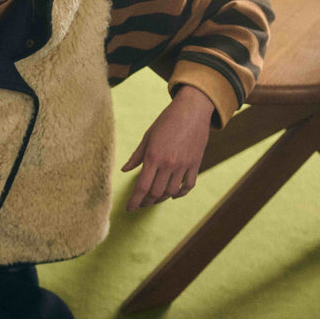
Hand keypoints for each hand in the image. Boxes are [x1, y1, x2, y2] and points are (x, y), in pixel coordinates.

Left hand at [122, 86, 213, 211]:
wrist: (192, 109)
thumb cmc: (167, 121)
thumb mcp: (148, 136)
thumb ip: (137, 156)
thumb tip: (124, 170)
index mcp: (153, 157)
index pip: (142, 187)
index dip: (134, 201)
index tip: (129, 209)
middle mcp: (168, 164)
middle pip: (156, 193)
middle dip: (147, 201)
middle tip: (142, 203)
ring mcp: (183, 165)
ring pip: (171, 192)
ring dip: (162, 198)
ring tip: (155, 199)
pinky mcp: (195, 164)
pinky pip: (188, 186)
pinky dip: (180, 194)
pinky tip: (173, 194)